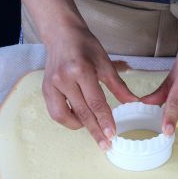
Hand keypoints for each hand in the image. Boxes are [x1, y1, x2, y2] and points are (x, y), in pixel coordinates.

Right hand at [42, 23, 137, 148]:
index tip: (112, 135)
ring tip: (92, 127)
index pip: (95, 102)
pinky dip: (67, 118)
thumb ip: (118, 86)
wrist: (61, 34)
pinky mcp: (45, 89)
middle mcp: (64, 79)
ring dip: (79, 126)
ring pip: (63, 116)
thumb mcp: (105, 63)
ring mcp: (51, 84)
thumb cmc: (85, 45)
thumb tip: (133, 103)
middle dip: (95, 131)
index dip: (105, 120)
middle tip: (106, 144)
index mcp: (81, 70)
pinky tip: (79, 118)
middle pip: (82, 112)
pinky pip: (55, 111)